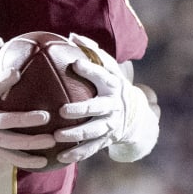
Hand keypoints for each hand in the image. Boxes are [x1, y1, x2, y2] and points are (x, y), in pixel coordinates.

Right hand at [0, 36, 58, 171]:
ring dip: (32, 143)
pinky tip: (44, 162)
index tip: (16, 72)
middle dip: (26, 119)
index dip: (2, 80)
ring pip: (12, 143)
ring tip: (52, 140)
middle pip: (6, 121)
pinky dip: (26, 161)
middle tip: (46, 116)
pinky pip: (10, 158)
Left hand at [53, 34, 155, 164]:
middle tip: (62, 110)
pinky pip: (90, 149)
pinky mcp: (106, 140)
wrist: (135, 115)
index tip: (74, 63)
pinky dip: (76, 153)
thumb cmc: (111, 85)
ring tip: (57, 136)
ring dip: (75, 135)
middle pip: (96, 108)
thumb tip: (70, 35)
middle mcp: (113, 106)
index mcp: (112, 85)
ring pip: (92, 131)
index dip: (90, 69)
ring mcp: (110, 125)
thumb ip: (91, 52)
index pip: (102, 75)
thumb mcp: (108, 68)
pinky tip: (60, 157)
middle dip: (80, 110)